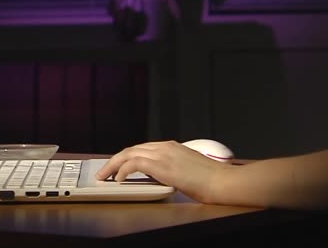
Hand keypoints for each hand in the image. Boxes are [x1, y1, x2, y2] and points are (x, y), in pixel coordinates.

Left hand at [95, 140, 231, 202]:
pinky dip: (123, 169)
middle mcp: (165, 147)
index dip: (126, 157)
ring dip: (113, 165)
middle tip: (104, 172)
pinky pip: (135, 163)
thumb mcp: (187, 168)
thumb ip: (172, 167)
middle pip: (131, 149)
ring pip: (129, 153)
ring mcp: (164, 154)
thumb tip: (160, 175)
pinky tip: (119, 178)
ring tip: (105, 176)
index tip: (117, 167)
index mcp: (171, 146)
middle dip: (115, 160)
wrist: (223, 181)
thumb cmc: (211, 180)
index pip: (142, 148)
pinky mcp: (163, 165)